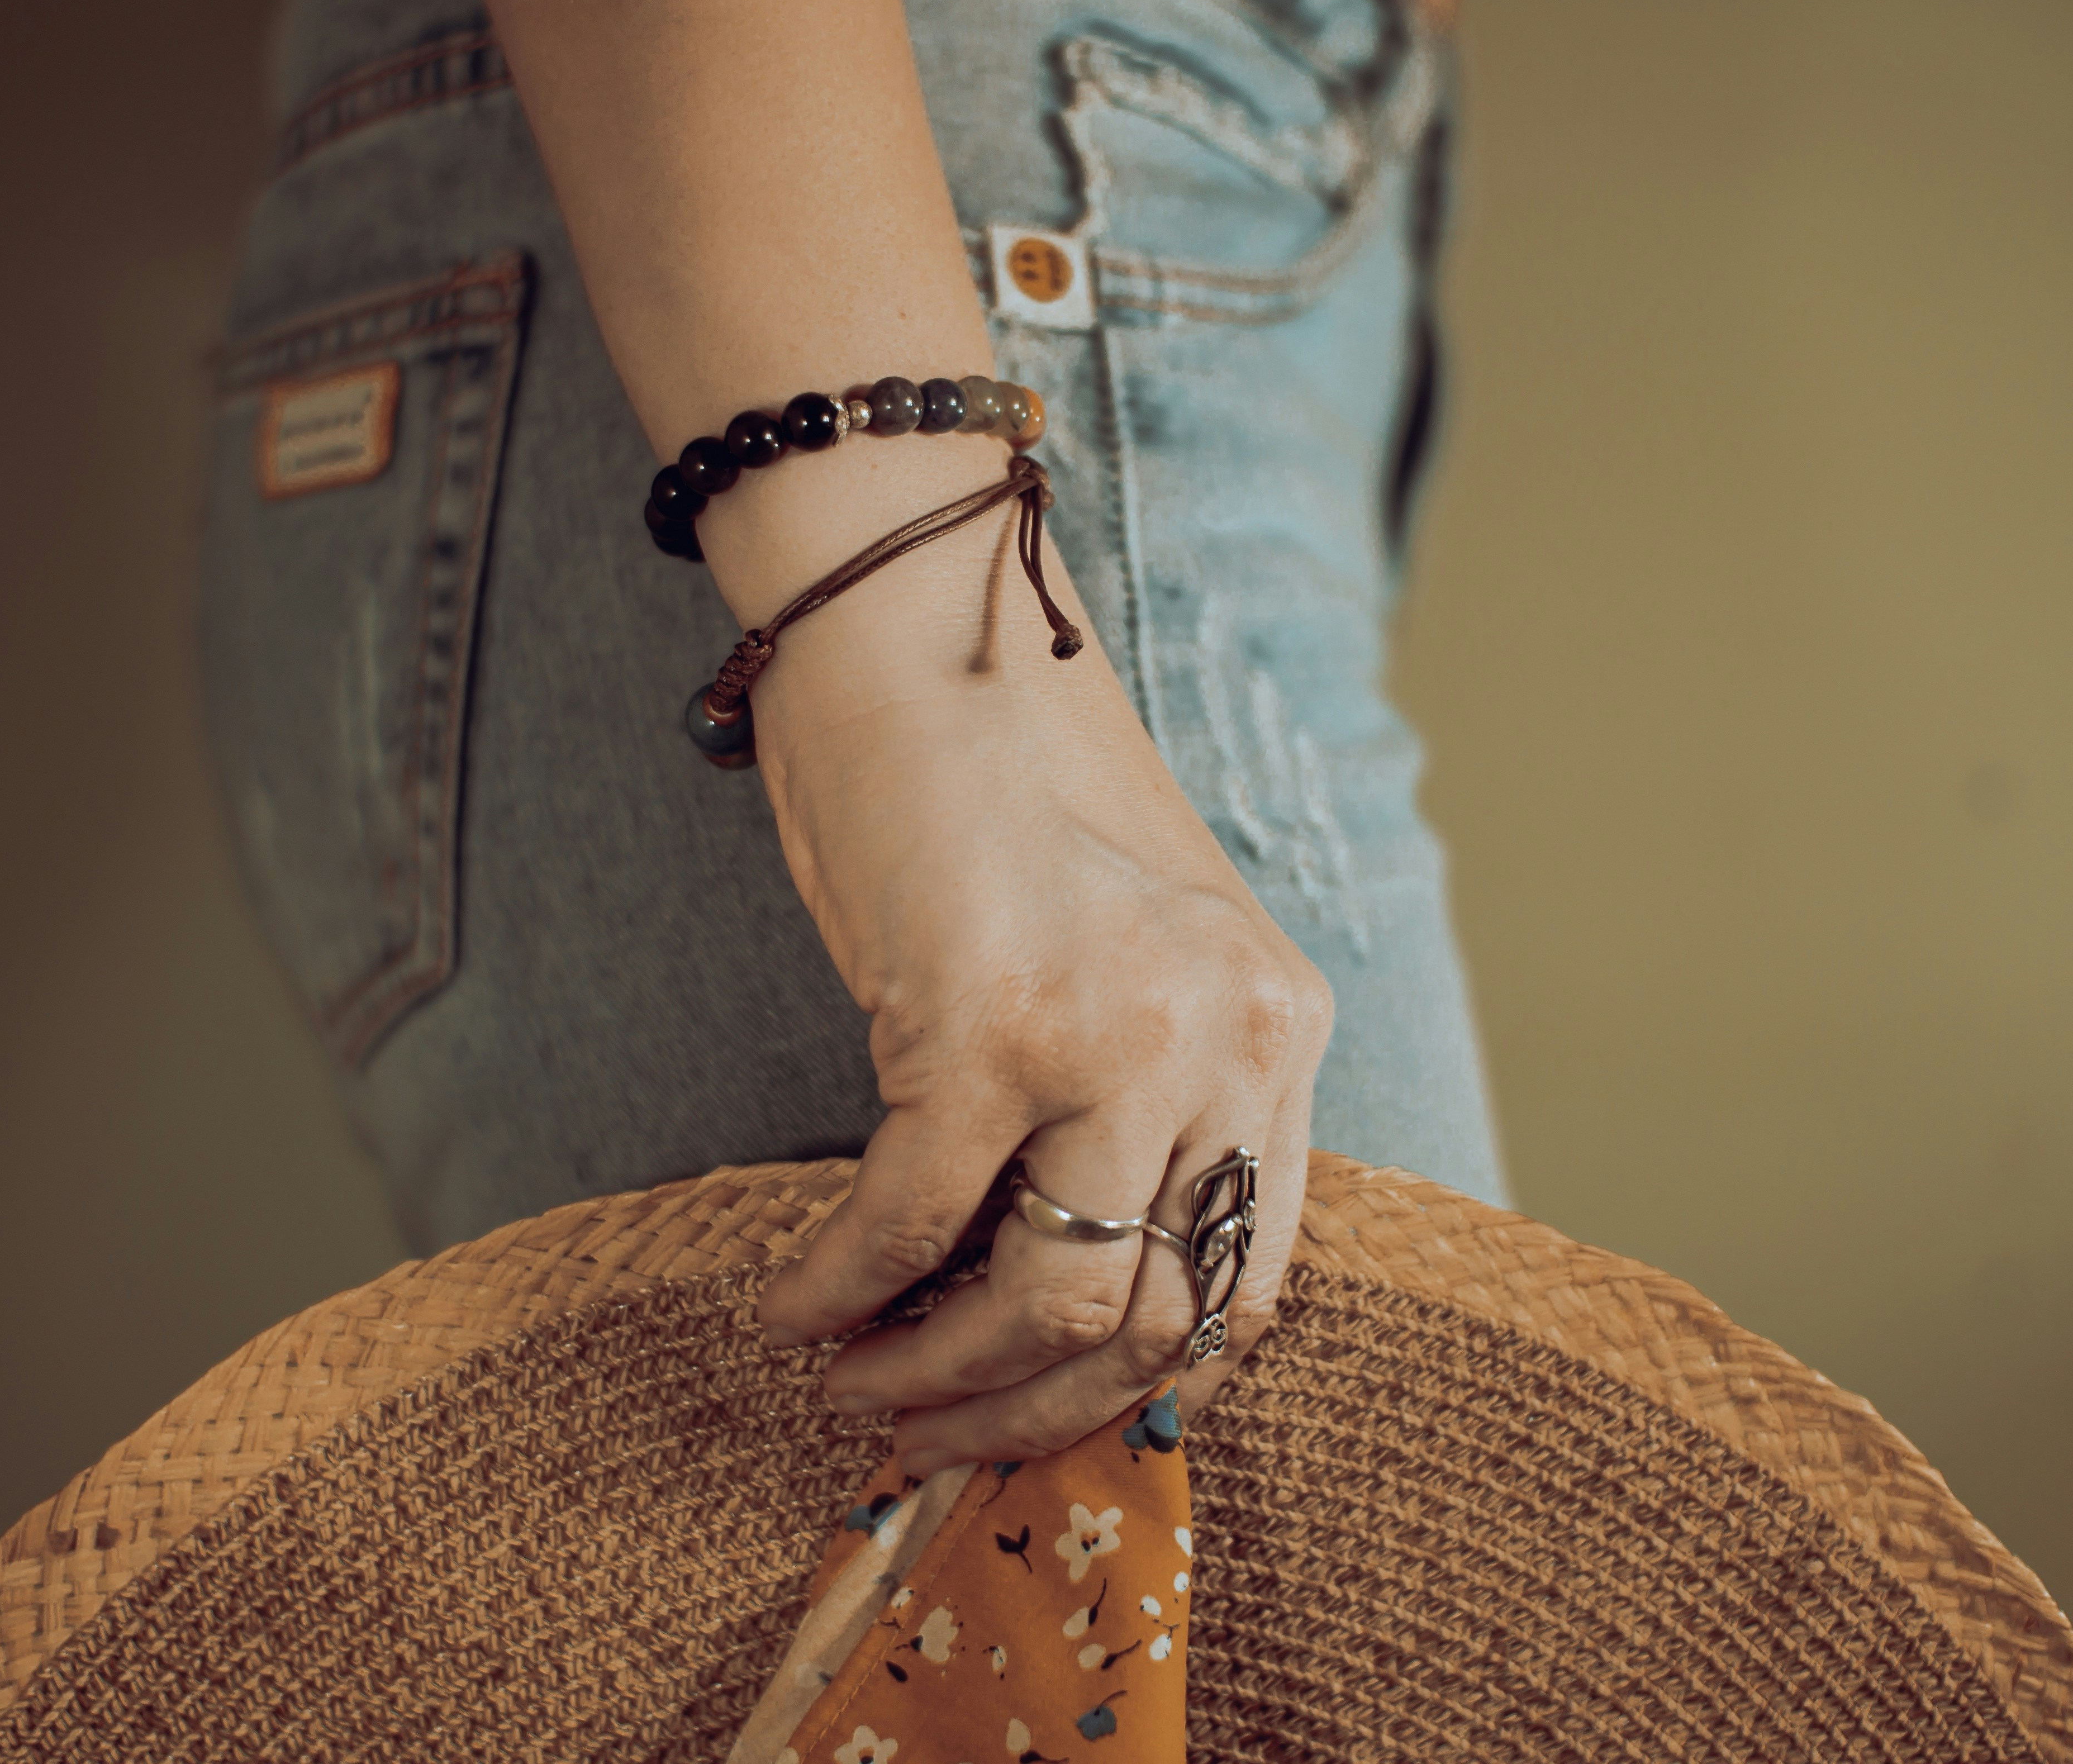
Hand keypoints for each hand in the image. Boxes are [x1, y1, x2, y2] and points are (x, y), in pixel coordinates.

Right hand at [742, 468, 1331, 1472]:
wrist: (919, 642)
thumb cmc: (1001, 798)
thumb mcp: (1126, 956)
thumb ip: (1137, 1101)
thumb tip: (1056, 1291)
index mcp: (1277, 1026)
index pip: (1257, 1277)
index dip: (1147, 1379)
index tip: (1045, 1407)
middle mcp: (1227, 1036)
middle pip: (1160, 1315)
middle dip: (1031, 1405)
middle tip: (926, 1429)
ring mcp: (1117, 1032)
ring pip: (1052, 1297)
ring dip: (937, 1371)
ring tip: (855, 1379)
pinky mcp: (988, 1022)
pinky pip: (911, 1222)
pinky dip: (842, 1288)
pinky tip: (795, 1303)